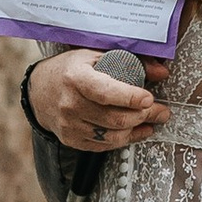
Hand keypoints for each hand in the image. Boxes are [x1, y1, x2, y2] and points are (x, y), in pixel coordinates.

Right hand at [27, 47, 169, 151]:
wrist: (40, 90)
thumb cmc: (71, 69)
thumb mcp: (97, 55)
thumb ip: (132, 62)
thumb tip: (162, 73)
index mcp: (75, 78)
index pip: (106, 92)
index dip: (130, 97)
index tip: (149, 98)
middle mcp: (70, 103)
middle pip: (114, 118)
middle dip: (144, 116)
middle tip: (160, 111)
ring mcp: (69, 125)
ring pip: (111, 136)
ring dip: (137, 129)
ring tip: (151, 121)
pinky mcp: (71, 139)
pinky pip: (103, 145)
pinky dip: (124, 139)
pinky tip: (136, 131)